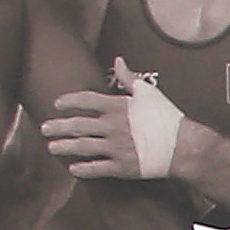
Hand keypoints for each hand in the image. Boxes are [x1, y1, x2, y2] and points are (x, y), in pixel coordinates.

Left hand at [39, 61, 179, 181]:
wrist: (185, 148)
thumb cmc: (169, 119)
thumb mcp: (148, 93)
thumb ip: (128, 78)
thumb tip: (118, 60)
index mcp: (116, 106)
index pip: (84, 100)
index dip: (68, 101)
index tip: (57, 104)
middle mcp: (112, 126)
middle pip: (77, 125)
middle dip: (58, 126)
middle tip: (44, 128)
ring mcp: (116, 147)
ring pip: (82, 146)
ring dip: (64, 147)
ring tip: (52, 147)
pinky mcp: (123, 166)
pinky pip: (97, 168)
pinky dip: (84, 169)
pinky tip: (73, 169)